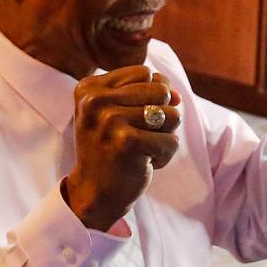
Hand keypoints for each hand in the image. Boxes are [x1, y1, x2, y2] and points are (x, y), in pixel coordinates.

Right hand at [63, 66, 180, 230]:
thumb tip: (177, 95)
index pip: (146, 73)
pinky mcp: (126, 143)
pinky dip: (165, 156)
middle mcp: (95, 100)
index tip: (128, 120)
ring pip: (172, 115)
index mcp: (89, 88)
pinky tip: (143, 163)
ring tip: (141, 150)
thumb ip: (149, 93)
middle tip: (137, 137)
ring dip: (164, 137)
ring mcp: (109, 120)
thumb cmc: (111, 149)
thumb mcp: (120, 112)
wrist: (95, 194)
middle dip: (161, 117)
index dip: (149, 97)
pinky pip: (172, 141)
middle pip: (162, 90)